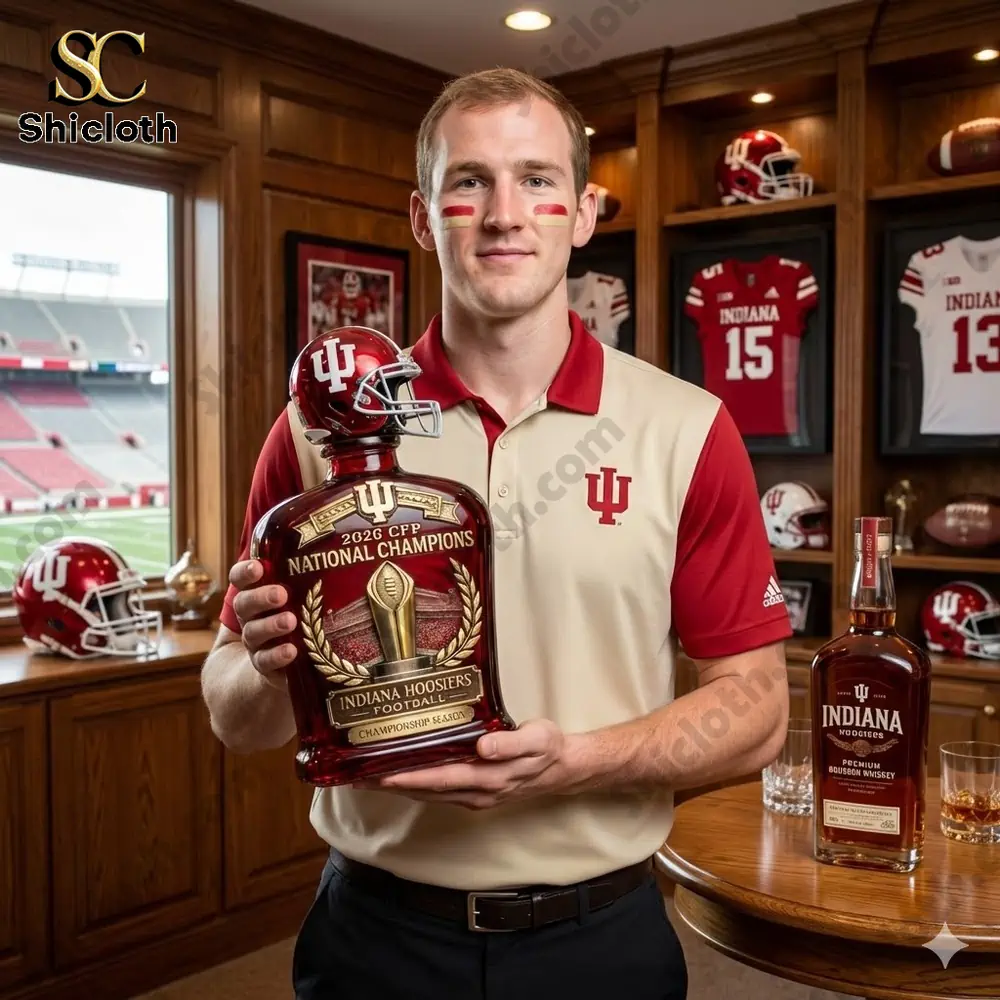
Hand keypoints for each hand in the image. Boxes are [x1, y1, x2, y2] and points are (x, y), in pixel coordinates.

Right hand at [229, 558, 295, 689]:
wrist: (275, 661)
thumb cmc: (293, 614)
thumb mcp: (296, 594)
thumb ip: (305, 574)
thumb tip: (336, 545)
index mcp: (254, 593)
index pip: (240, 578)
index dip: (245, 572)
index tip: (259, 567)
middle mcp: (250, 616)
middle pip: (244, 603)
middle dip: (261, 597)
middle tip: (281, 594)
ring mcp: (255, 641)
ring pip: (253, 631)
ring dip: (271, 625)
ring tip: (290, 621)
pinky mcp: (264, 664)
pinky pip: (265, 660)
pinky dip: (277, 655)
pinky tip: (291, 651)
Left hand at [355, 719, 578, 809]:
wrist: (561, 769)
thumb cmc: (547, 748)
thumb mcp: (537, 738)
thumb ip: (510, 743)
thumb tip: (482, 748)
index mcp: (489, 778)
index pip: (441, 778)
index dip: (411, 778)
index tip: (383, 774)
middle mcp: (476, 792)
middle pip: (427, 790)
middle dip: (392, 785)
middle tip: (358, 778)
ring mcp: (474, 796)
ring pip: (429, 794)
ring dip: (399, 788)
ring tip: (368, 779)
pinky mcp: (473, 793)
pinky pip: (438, 792)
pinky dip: (415, 786)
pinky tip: (401, 777)